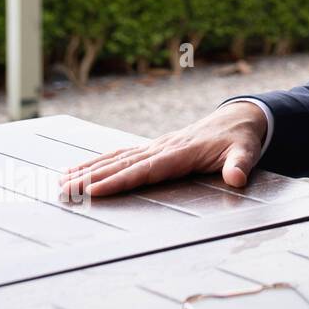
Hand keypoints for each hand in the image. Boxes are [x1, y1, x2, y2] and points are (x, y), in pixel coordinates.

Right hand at [56, 101, 266, 199]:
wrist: (240, 117)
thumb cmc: (241, 138)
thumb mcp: (246, 151)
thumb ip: (240, 165)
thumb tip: (237, 178)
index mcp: (182, 152)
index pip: (147, 169)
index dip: (121, 180)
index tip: (96, 190)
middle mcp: (164, 147)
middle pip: (124, 164)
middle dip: (93, 178)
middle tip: (66, 191)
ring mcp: (157, 146)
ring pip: (117, 158)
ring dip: (89, 170)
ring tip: (62, 182)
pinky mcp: (154, 147)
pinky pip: (122, 155)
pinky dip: (98, 162)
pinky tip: (79, 169)